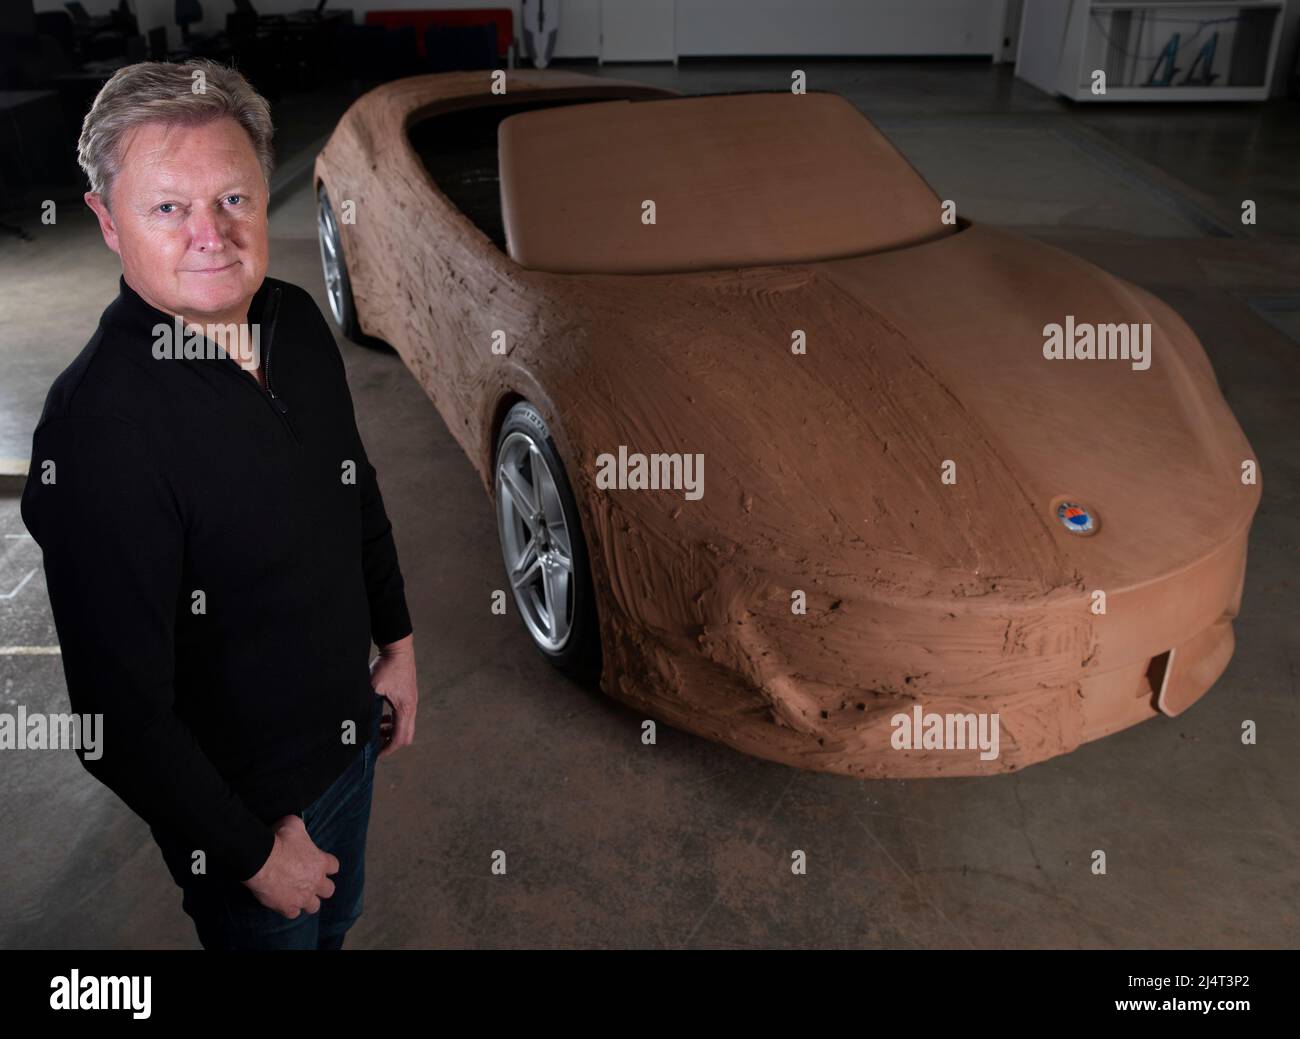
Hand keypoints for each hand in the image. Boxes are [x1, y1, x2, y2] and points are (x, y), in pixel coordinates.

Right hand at [243, 815, 338, 918]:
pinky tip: (283, 903)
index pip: (334, 867)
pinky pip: (293, 914)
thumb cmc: (278, 840)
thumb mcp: (293, 824)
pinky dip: (289, 909)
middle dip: (320, 887)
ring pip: (314, 907)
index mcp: (320, 862)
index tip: (318, 864)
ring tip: (298, 895)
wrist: (260, 859)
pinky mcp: (287, 907)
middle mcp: (315, 882)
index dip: (326, 866)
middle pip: (329, 890)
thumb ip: (301, 829)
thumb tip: (297, 827)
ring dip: (308, 901)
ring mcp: (302, 897)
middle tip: (309, 882)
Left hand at [371, 633, 416, 758]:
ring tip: (376, 730)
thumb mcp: (373, 688)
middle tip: (376, 744)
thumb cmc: (387, 666)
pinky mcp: (408, 696)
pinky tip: (381, 716)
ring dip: (391, 731)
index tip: (375, 753)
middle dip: (391, 743)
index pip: (400, 738)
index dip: (387, 748)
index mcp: (405, 708)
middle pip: (406, 736)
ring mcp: (412, 701)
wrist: (398, 648)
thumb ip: (367, 706)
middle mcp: (411, 707)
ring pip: (405, 726)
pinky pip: (403, 716)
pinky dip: (393, 721)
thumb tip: (356, 721)